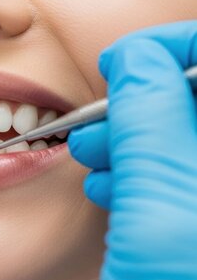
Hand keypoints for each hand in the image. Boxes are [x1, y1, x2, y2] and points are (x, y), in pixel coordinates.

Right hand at [68, 21, 196, 279]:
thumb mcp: (161, 220)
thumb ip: (152, 125)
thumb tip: (138, 58)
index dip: (181, 49)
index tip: (131, 58)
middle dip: (153, 93)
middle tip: (105, 109)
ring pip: (188, 136)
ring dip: (138, 130)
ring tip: (93, 148)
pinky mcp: (192, 231)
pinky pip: (177, 174)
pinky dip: (141, 166)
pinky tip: (108, 180)